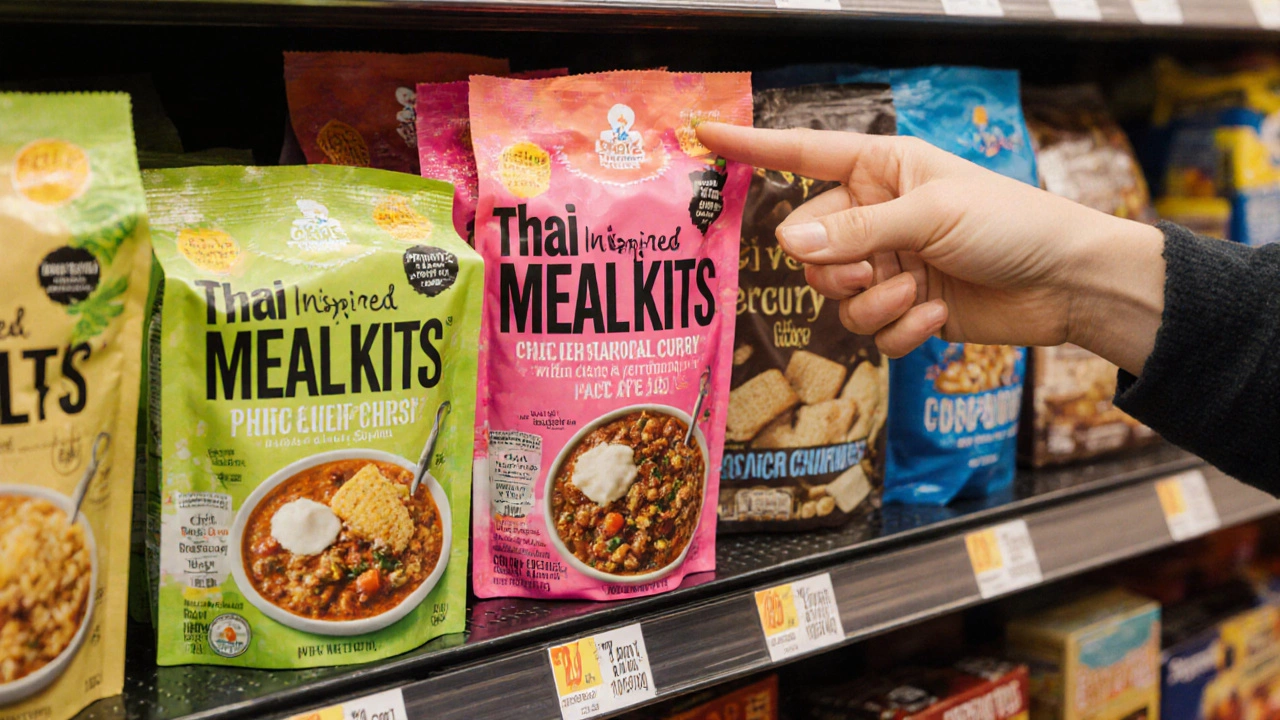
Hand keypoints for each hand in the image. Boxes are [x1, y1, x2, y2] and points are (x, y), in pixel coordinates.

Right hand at [696, 123, 1165, 374]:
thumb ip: (857, 230)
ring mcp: (888, 264)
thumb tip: (790, 243)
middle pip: (809, 247)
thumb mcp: (932, 215)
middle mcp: (875, 215)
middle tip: (877, 271)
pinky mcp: (904, 308)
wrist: (1068, 283)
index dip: (753, 146)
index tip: (705, 134)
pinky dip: (900, 330)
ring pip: (835, 296)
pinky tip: (937, 318)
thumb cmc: (1012, 224)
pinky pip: (868, 330)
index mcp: (879, 169)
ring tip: (918, 294)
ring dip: (873, 305)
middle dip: (837, 269)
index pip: (802, 153)